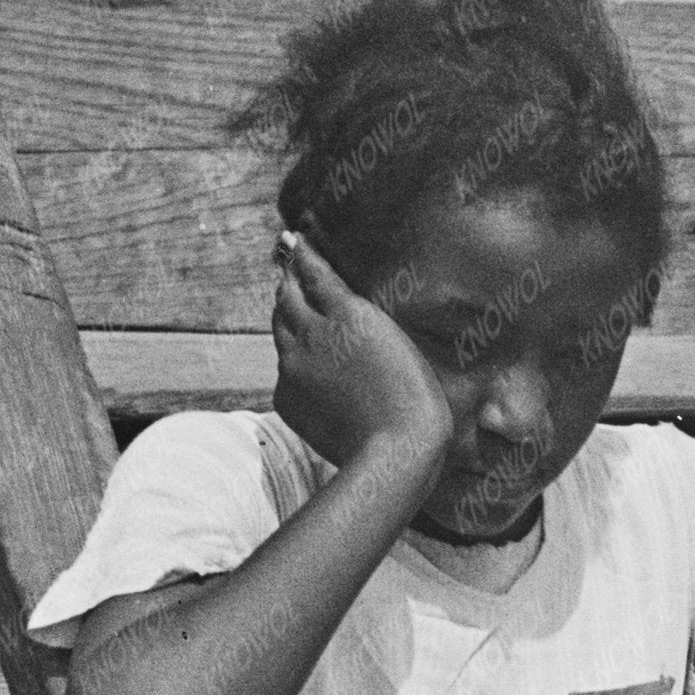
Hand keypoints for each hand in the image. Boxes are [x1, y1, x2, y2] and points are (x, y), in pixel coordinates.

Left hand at [269, 226, 454, 492]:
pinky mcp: (285, 396)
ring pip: (279, 330)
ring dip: (286, 317)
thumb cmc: (414, 399)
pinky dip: (291, 362)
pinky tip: (305, 367)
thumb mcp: (400, 342)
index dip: (303, 254)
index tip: (296, 241)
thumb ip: (363, 316)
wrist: (394, 453)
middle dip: (290, 284)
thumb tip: (337, 300)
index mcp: (346, 313)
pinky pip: (283, 370)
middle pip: (287, 296)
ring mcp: (294, 365)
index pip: (315, 272)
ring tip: (294, 312)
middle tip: (292, 274)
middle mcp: (312, 332)